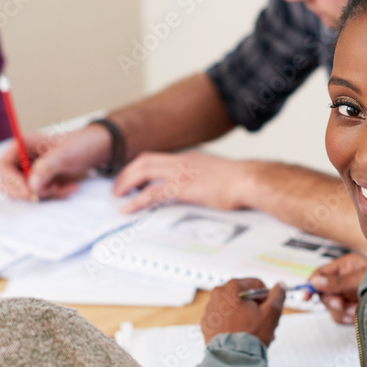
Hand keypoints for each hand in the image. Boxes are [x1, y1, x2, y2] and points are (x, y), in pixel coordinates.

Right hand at [0, 126, 110, 200]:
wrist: (99, 149)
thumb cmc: (81, 144)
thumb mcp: (64, 154)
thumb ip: (46, 168)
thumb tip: (31, 186)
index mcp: (22, 146)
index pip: (1, 167)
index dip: (11, 181)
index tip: (28, 191)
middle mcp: (23, 159)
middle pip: (9, 183)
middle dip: (29, 190)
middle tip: (50, 189)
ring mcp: (32, 171)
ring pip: (25, 192)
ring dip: (44, 194)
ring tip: (61, 186)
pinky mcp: (43, 182)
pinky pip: (40, 195)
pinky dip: (54, 195)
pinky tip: (70, 187)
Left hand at [114, 151, 251, 212]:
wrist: (249, 180)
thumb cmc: (240, 181)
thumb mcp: (218, 175)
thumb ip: (205, 178)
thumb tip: (203, 187)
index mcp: (190, 158)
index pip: (156, 157)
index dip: (139, 166)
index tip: (132, 177)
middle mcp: (182, 161)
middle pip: (144, 161)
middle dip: (127, 173)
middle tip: (117, 187)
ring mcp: (181, 173)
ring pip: (143, 172)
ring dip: (126, 183)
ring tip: (117, 195)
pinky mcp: (183, 187)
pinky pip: (152, 193)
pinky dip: (136, 201)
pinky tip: (128, 208)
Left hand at [200, 279, 285, 345]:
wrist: (232, 359)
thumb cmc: (251, 335)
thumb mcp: (271, 313)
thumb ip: (278, 295)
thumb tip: (281, 285)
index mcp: (231, 287)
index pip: (256, 285)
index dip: (266, 298)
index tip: (267, 311)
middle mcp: (217, 295)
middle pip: (244, 297)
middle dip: (255, 309)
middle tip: (262, 324)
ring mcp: (210, 310)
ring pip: (234, 308)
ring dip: (245, 317)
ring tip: (253, 333)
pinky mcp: (207, 324)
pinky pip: (224, 319)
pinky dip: (233, 325)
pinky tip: (241, 337)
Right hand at [308, 252, 366, 323]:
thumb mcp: (361, 278)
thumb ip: (338, 281)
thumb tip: (316, 282)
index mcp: (343, 266)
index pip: (319, 274)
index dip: (310, 285)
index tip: (306, 296)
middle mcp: (342, 280)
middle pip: (323, 294)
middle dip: (332, 301)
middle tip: (341, 304)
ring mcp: (346, 295)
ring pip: (331, 308)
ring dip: (341, 312)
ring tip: (355, 310)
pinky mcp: (351, 308)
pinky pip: (340, 316)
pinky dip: (347, 318)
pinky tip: (357, 315)